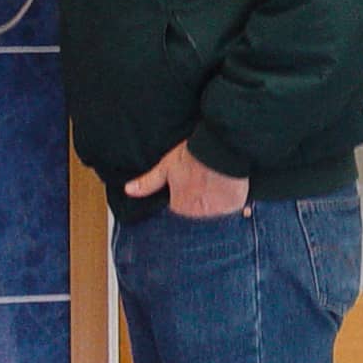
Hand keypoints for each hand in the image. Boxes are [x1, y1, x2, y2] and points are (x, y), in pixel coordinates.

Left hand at [125, 142, 249, 216]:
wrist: (221, 148)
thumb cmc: (192, 156)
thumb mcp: (166, 167)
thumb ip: (148, 182)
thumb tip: (128, 190)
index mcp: (180, 207)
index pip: (179, 207)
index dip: (183, 193)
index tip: (188, 181)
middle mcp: (198, 214)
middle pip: (197, 210)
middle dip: (198, 199)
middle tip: (203, 179)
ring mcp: (218, 212)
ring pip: (214, 210)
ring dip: (214, 201)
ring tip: (216, 181)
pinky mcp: (234, 206)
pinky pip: (231, 207)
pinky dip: (230, 199)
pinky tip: (228, 185)